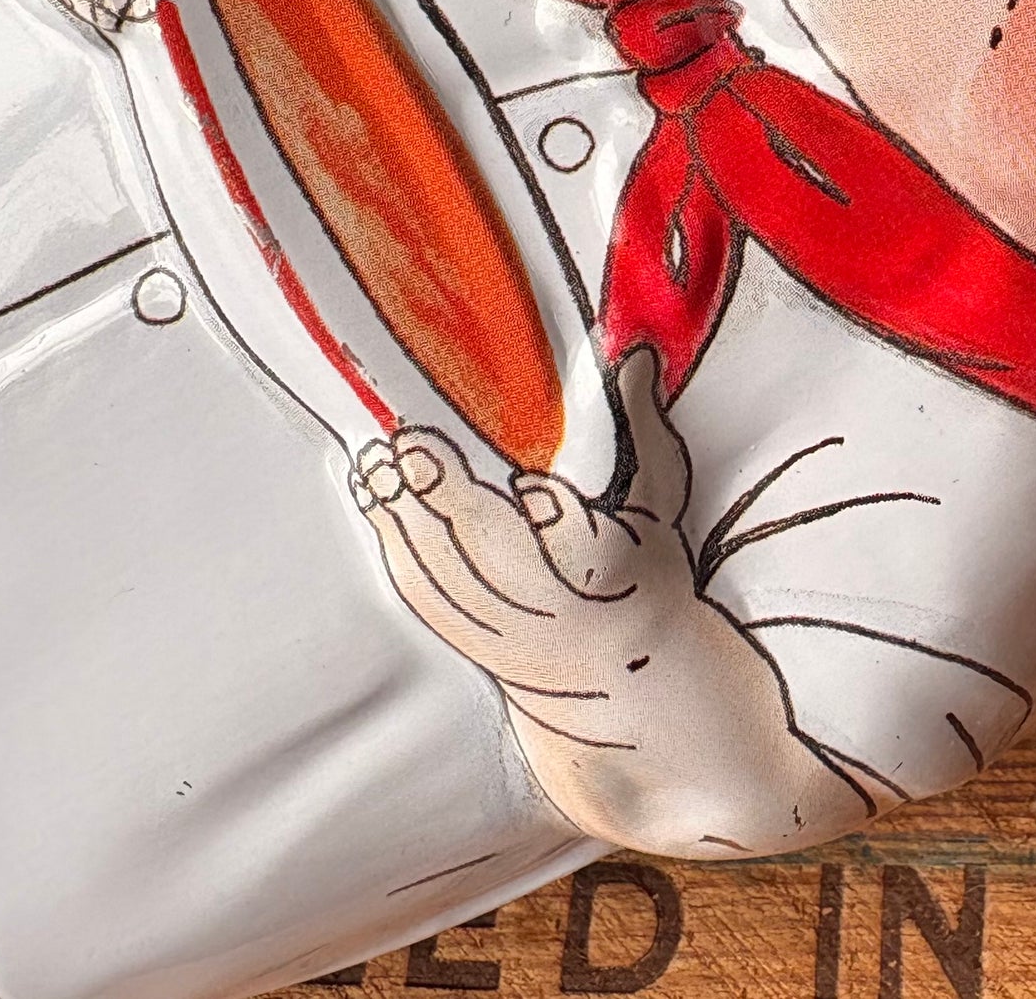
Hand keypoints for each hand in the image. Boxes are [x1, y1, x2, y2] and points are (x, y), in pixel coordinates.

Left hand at [354, 348, 871, 855]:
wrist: (630, 684)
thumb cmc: (647, 571)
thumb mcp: (660, 497)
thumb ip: (643, 422)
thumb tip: (637, 351)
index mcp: (615, 570)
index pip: (587, 547)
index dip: (560, 521)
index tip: (535, 487)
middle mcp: (558, 610)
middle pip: (498, 558)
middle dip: (453, 504)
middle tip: (414, 448)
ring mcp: (506, 633)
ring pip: (447, 577)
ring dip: (408, 520)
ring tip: (379, 463)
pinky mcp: (468, 643)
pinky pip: (423, 596)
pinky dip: (394, 547)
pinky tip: (375, 500)